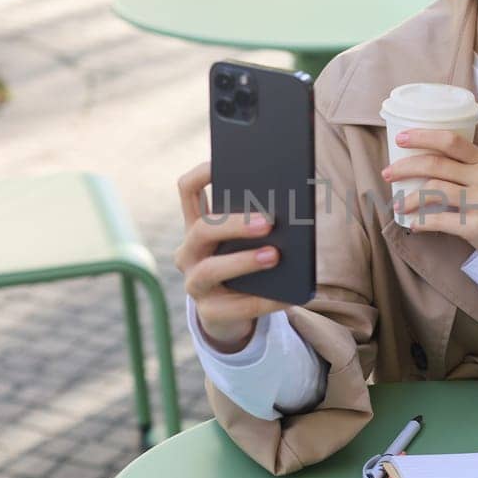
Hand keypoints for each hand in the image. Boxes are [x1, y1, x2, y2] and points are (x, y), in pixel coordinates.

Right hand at [173, 161, 289, 353]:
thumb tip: (290, 210)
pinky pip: (237, 306)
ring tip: (275, 256)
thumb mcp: (245, 242)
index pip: (187, 190)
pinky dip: (264, 300)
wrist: (230, 314)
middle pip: (202, 229)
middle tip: (268, 222)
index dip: (201, 174)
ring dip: (244, 261)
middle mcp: (188, 252)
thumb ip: (257, 224)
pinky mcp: (209, 313)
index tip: (222, 163)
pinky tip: (287, 297)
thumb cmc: (243, 265)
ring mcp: (194, 283)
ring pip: (210, 269)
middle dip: (234, 224)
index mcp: (197, 226)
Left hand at [382, 129, 477, 250]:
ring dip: (409, 199)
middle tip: (387, 173)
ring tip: (397, 204)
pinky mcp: (474, 225)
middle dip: (405, 168)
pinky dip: (421, 222)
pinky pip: (439, 220)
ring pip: (433, 191)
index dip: (423, 137)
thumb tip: (417, 159)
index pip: (450, 140)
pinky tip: (412, 223)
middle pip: (434, 165)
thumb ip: (460, 165)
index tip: (401, 138)